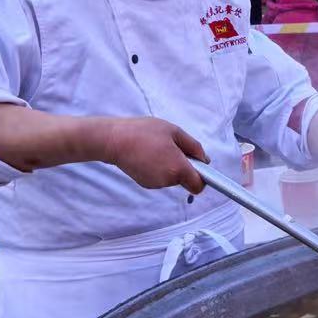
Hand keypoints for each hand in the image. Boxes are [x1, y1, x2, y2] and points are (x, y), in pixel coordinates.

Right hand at [93, 116, 207, 192]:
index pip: (198, 185)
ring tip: (158, 148)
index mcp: (178, 169)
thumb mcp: (174, 131)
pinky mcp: (144, 183)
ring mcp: (155, 184)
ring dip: (171, 167)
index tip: (199, 166)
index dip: (202, 177)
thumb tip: (204, 160)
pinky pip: (160, 177)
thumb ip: (193, 147)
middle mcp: (167, 181)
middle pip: (185, 180)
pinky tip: (150, 154)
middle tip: (174, 148)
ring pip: (172, 178)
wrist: (113, 140)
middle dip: (185, 167)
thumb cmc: (143, 132)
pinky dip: (160, 168)